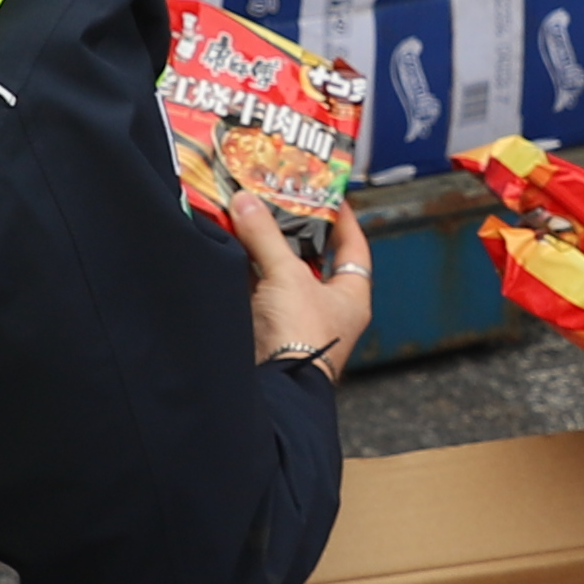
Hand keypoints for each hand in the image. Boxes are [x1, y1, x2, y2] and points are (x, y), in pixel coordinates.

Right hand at [222, 185, 372, 378]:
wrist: (273, 386)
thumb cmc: (300, 339)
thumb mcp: (288, 275)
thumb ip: (266, 236)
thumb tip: (248, 203)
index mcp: (350, 297)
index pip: (353, 249)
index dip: (344, 222)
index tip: (332, 197)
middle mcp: (325, 309)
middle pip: (310, 260)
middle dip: (292, 233)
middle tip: (277, 203)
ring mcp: (295, 320)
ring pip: (279, 275)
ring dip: (262, 250)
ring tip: (247, 217)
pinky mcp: (266, 329)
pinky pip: (255, 292)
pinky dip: (243, 271)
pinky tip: (229, 249)